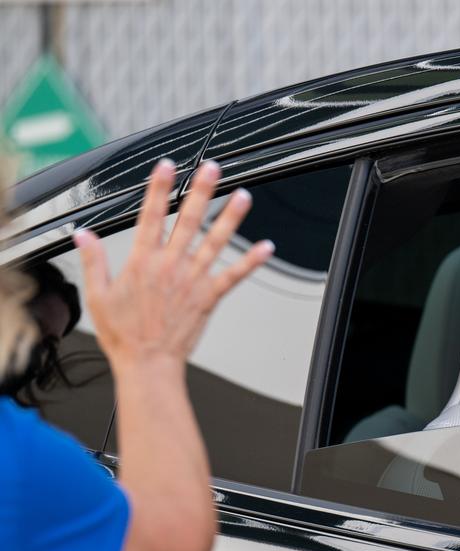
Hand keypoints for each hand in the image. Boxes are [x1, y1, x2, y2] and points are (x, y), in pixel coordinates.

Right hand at [73, 159, 273, 374]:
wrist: (147, 365)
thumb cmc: (123, 335)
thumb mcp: (98, 295)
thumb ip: (93, 260)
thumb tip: (82, 234)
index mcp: (141, 262)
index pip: (149, 216)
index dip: (158, 188)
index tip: (167, 166)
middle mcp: (169, 266)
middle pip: (187, 220)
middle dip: (200, 191)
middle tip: (212, 168)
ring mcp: (191, 281)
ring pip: (214, 242)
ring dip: (230, 218)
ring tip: (244, 196)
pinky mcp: (208, 298)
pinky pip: (233, 276)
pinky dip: (251, 261)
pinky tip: (266, 248)